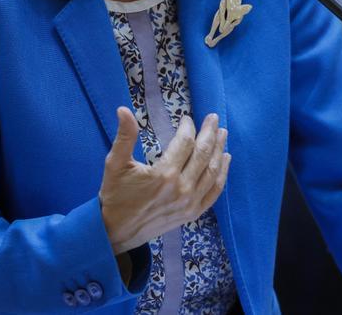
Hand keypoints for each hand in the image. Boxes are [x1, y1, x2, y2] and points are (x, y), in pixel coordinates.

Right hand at [99, 108, 229, 254]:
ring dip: (219, 150)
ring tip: (222, 134)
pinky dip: (222, 174)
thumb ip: (124, 137)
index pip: (185, 143)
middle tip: (213, 118)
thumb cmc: (115, 196)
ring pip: (212, 171)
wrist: (117, 232)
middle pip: (203, 154)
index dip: (188, 127)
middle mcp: (182, 188)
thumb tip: (123, 109)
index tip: (187, 118)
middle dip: (210, 133)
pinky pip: (214, 191)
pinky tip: (225, 160)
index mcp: (164, 174)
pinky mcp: (193, 213)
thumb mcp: (115, 164)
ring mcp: (190, 203)